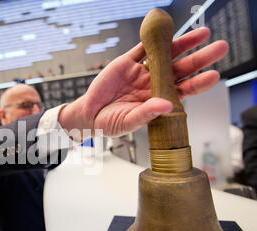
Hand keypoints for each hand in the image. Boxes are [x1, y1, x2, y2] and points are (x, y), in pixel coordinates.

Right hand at [59, 27, 228, 136]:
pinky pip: (141, 48)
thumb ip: (146, 114)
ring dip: (182, 44)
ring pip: (165, 55)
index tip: (214, 75)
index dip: (199, 82)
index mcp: (157, 100)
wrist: (88, 115)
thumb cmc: (109, 123)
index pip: (183, 90)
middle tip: (220, 48)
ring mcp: (141, 72)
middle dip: (200, 58)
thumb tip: (167, 105)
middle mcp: (153, 84)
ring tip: (202, 33)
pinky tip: (166, 30)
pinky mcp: (126, 63)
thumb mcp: (128, 122)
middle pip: (181, 69)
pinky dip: (151, 39)